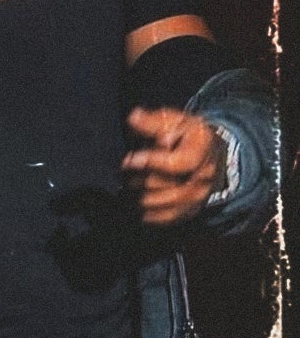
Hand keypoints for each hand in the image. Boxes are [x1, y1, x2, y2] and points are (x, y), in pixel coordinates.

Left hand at [122, 108, 226, 225]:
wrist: (210, 154)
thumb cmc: (187, 135)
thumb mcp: (174, 120)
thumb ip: (153, 121)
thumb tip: (134, 118)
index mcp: (202, 151)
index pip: (177, 164)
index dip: (151, 163)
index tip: (129, 160)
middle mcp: (203, 177)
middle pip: (161, 185)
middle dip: (137, 177)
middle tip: (127, 170)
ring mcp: (198, 197)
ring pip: (157, 204)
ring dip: (138, 194)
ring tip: (132, 183)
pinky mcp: (189, 211)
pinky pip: (162, 219)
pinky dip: (145, 212)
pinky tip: (139, 199)